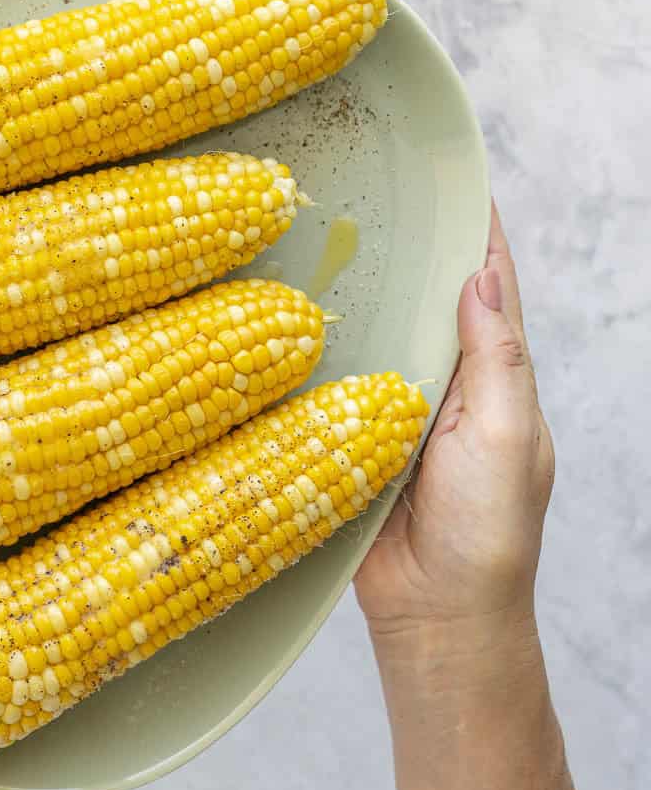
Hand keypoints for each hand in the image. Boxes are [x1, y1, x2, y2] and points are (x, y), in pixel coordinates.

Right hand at [355, 203, 554, 662]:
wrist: (434, 613)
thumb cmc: (487, 530)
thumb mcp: (508, 437)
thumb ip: (498, 359)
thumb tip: (482, 275)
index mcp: (495, 378)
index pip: (489, 288)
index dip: (475, 232)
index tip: (450, 175)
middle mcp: (444, 384)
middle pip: (423, 304)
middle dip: (405, 251)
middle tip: (366, 192)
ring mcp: (391, 409)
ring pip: (373, 339)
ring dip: (354, 297)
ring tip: (317, 239)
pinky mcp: (347, 435)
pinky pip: (330, 383)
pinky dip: (314, 351)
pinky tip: (282, 317)